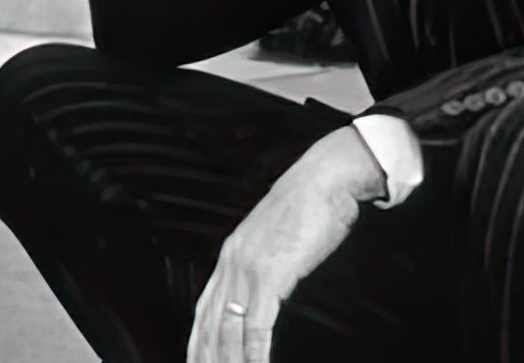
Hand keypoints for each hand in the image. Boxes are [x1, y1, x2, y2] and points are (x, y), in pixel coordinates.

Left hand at [188, 126, 385, 362]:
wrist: (326, 178)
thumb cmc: (310, 205)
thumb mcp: (277, 236)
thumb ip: (266, 261)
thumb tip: (267, 288)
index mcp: (231, 256)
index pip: (204, 311)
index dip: (198, 344)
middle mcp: (232, 264)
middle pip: (210, 326)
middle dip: (207, 359)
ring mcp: (248, 269)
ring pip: (228, 331)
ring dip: (230, 362)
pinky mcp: (270, 275)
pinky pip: (256, 325)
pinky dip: (255, 353)